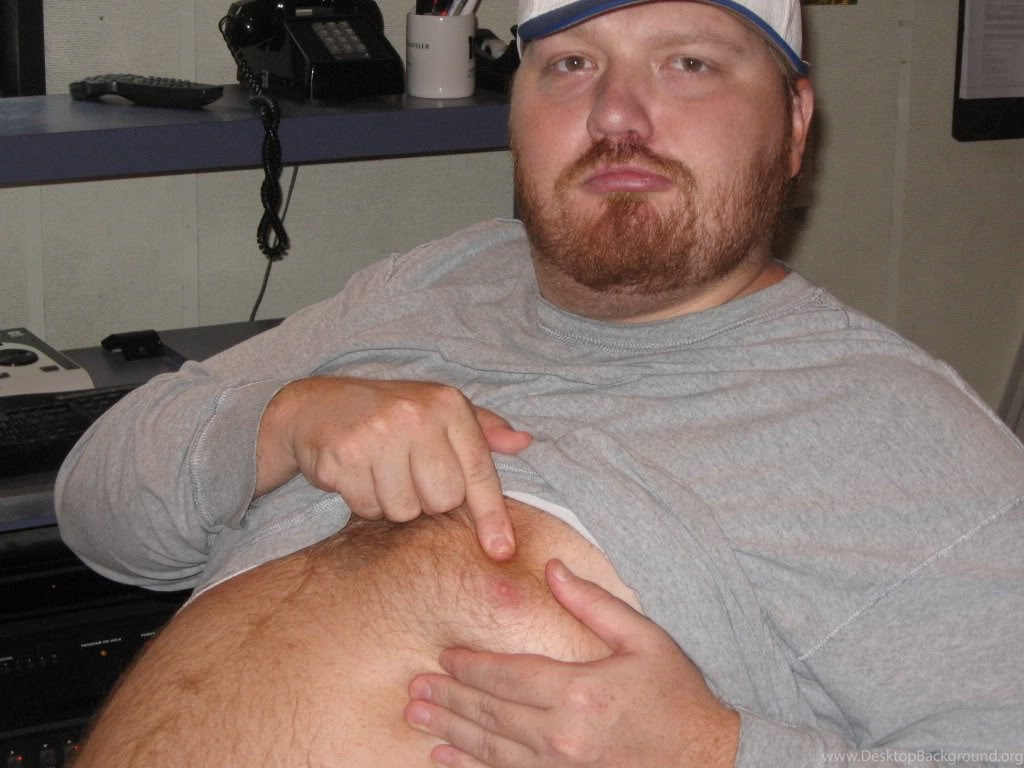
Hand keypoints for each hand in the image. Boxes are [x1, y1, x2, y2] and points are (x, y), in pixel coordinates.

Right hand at [256, 376, 531, 559]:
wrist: (314, 406)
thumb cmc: (388, 414)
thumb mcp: (437, 411)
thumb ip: (483, 430)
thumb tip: (525, 443)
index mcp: (447, 404)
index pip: (478, 468)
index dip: (492, 514)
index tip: (502, 550)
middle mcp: (416, 416)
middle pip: (443, 499)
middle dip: (427, 501)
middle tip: (408, 477)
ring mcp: (378, 434)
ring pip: (404, 510)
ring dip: (392, 504)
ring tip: (380, 474)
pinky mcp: (344, 455)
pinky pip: (368, 507)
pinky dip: (363, 502)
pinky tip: (357, 476)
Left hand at [405, 559, 739, 766]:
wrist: (707, 761)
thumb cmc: (676, 696)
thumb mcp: (644, 639)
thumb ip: (593, 604)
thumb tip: (551, 568)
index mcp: (581, 692)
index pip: (508, 677)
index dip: (471, 666)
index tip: (444, 656)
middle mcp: (563, 736)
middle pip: (490, 714)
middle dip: (449, 698)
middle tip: (415, 688)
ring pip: (490, 750)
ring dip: (450, 732)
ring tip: (417, 717)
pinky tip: (445, 758)